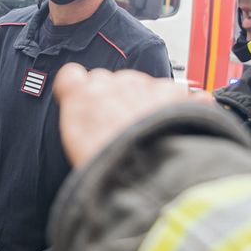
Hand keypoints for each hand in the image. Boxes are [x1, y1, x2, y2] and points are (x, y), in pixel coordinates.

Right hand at [53, 65, 209, 167]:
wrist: (149, 173)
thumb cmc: (110, 164)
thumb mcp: (77, 147)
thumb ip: (78, 123)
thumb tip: (84, 123)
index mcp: (83, 96)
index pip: (72, 76)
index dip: (79, 89)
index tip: (84, 101)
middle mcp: (113, 84)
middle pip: (111, 82)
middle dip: (115, 99)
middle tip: (120, 128)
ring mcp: (145, 85)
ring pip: (142, 84)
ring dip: (145, 101)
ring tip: (147, 133)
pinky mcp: (174, 92)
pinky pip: (173, 90)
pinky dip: (177, 103)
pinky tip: (175, 122)